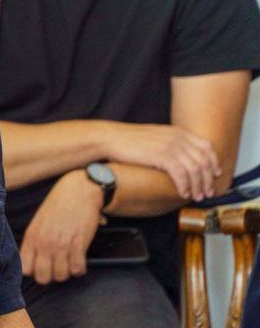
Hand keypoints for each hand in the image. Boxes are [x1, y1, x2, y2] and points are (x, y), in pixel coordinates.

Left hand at [20, 170, 102, 284]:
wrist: (78, 191)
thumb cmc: (58, 205)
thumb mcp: (38, 222)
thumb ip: (34, 241)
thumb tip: (32, 261)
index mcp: (31, 237)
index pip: (25, 269)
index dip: (33, 272)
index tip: (40, 267)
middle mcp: (44, 243)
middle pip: (43, 278)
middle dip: (50, 276)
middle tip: (56, 267)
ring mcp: (61, 245)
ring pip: (61, 276)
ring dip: (66, 272)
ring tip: (68, 262)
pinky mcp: (79, 244)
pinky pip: (78, 269)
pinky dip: (79, 269)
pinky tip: (79, 260)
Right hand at [103, 122, 220, 201]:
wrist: (111, 138)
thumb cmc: (128, 139)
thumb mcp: (155, 136)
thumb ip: (170, 142)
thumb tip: (180, 156)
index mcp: (178, 131)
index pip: (206, 146)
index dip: (214, 162)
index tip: (216, 174)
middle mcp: (178, 138)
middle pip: (204, 160)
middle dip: (208, 179)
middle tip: (207, 192)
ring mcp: (171, 146)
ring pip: (195, 170)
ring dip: (198, 186)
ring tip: (196, 196)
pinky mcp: (162, 156)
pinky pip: (181, 175)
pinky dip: (184, 186)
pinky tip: (182, 193)